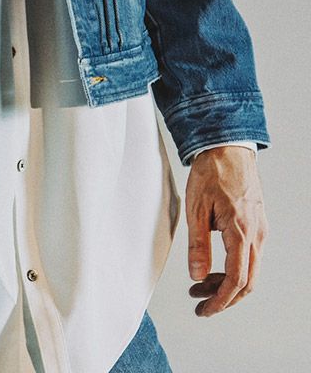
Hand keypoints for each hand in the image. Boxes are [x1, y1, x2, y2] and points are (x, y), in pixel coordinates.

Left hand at [185, 145, 267, 316]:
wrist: (227, 147)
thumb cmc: (212, 171)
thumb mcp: (196, 208)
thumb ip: (197, 244)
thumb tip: (197, 275)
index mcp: (242, 232)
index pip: (236, 280)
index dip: (220, 301)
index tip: (204, 310)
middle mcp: (257, 234)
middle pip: (247, 281)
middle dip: (223, 297)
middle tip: (199, 302)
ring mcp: (260, 229)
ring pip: (250, 269)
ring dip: (227, 283)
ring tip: (201, 284)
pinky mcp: (256, 223)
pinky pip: (250, 255)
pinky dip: (234, 267)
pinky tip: (215, 265)